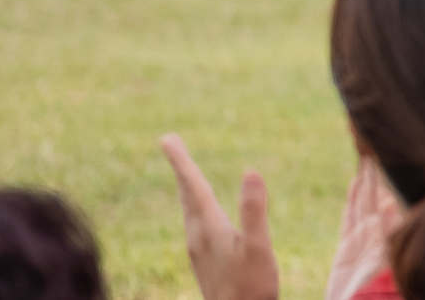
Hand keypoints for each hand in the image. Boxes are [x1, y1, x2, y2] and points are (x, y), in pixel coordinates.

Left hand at [162, 136, 279, 299]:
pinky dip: (194, 204)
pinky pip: (195, 222)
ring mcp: (198, 249)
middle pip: (186, 195)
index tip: (166, 139)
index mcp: (209, 228)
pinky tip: (201, 211)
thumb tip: (250, 171)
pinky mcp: (205, 259)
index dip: (181, 161)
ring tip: (185, 172)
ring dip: (187, 186)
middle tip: (170, 143)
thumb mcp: (258, 247)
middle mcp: (197, 236)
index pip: (193, 187)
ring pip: (188, 209)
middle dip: (181, 168)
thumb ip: (254, 210)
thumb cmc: (251, 287)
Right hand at [323, 156, 400, 299]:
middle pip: (377, 193)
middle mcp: (379, 230)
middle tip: (377, 144)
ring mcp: (363, 238)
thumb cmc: (382, 287)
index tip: (395, 151)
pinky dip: (353, 199)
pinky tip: (356, 182)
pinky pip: (350, 217)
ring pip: (363, 201)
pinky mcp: (347, 248)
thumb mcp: (391, 256)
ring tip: (367, 156)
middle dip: (378, 171)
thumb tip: (391, 200)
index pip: (391, 194)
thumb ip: (391, 229)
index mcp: (392, 230)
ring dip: (365, 180)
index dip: (391, 175)